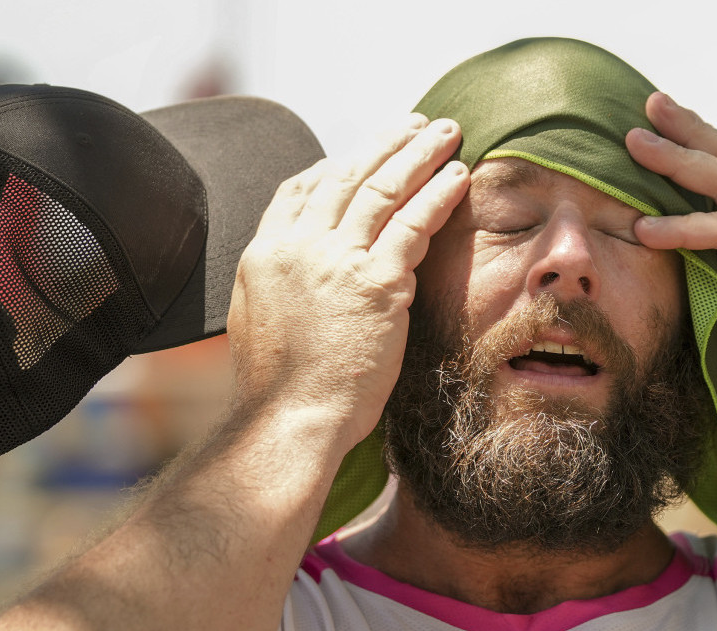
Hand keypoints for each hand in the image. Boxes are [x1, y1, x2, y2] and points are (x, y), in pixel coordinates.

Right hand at [227, 115, 468, 447]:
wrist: (287, 421)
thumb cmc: (280, 391)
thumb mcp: (258, 323)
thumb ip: (283, 286)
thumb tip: (302, 279)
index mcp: (265, 253)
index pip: (300, 189)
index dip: (336, 165)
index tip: (364, 153)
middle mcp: (298, 246)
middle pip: (345, 175)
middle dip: (385, 142)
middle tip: (415, 123)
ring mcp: (336, 261)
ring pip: (383, 189)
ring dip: (418, 153)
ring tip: (445, 132)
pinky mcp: (376, 283)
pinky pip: (413, 224)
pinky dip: (437, 194)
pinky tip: (457, 177)